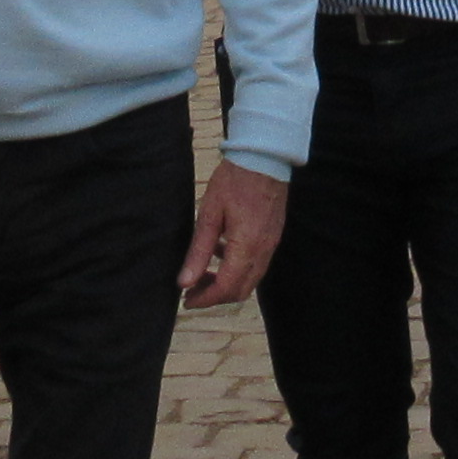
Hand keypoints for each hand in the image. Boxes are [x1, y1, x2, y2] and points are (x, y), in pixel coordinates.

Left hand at [181, 163, 285, 307]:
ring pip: (250, 280)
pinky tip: (221, 252)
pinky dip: (238, 269)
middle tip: (192, 290)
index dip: (205, 299)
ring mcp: (271, 245)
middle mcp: (263, 251)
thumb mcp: (209, 215)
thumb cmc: (235, 181)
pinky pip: (256, 264)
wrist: (264, 158)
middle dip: (215, 296)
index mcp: (246, 247)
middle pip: (240, 290)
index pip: (226, 288)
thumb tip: (184, 282)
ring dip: (227, 283)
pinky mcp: (273, 237)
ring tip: (202, 273)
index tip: (186, 300)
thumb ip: (199, 251)